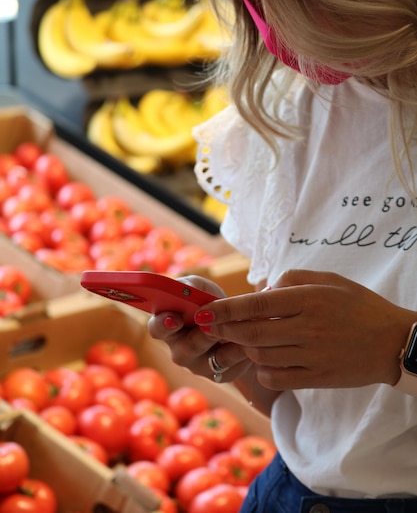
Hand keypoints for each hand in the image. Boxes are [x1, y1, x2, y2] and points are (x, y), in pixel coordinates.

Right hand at [147, 275, 252, 382]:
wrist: (238, 324)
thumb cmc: (211, 303)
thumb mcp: (201, 289)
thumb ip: (190, 286)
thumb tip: (186, 290)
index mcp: (169, 326)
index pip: (157, 329)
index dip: (163, 324)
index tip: (174, 318)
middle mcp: (180, 350)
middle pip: (184, 350)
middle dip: (198, 337)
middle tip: (208, 325)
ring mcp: (200, 366)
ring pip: (212, 358)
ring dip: (225, 340)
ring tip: (236, 325)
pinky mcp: (221, 375)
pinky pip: (232, 364)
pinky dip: (242, 349)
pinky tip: (250, 337)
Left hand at [193, 270, 416, 390]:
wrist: (393, 343)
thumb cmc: (359, 305)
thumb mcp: (329, 280)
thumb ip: (291, 280)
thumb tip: (261, 291)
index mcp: (310, 300)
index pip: (257, 305)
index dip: (226, 309)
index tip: (203, 311)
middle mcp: (308, 329)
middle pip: (252, 334)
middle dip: (223, 330)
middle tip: (207, 326)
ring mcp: (312, 357)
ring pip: (260, 356)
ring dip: (244, 347)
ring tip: (242, 338)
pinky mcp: (316, 380)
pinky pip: (275, 378)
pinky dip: (262, 369)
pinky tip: (265, 358)